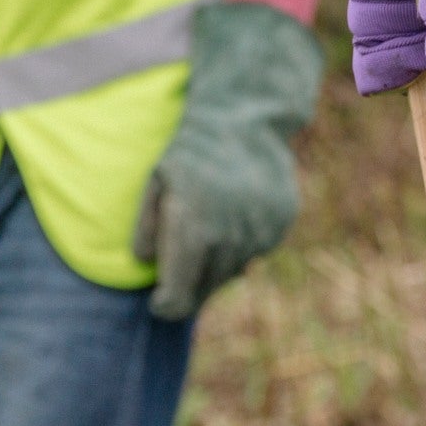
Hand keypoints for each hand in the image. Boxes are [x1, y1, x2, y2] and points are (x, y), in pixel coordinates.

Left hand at [139, 0, 324, 320]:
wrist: (245, 120)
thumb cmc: (189, 152)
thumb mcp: (156, 183)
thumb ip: (145, 230)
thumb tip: (148, 267)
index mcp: (192, 231)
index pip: (176, 301)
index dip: (164, 305)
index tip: (157, 299)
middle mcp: (229, 239)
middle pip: (204, 292)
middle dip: (188, 284)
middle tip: (179, 261)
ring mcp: (259, 234)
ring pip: (230, 275)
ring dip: (214, 265)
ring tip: (206, 228)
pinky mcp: (280, 227)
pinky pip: (254, 254)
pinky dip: (239, 246)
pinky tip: (232, 214)